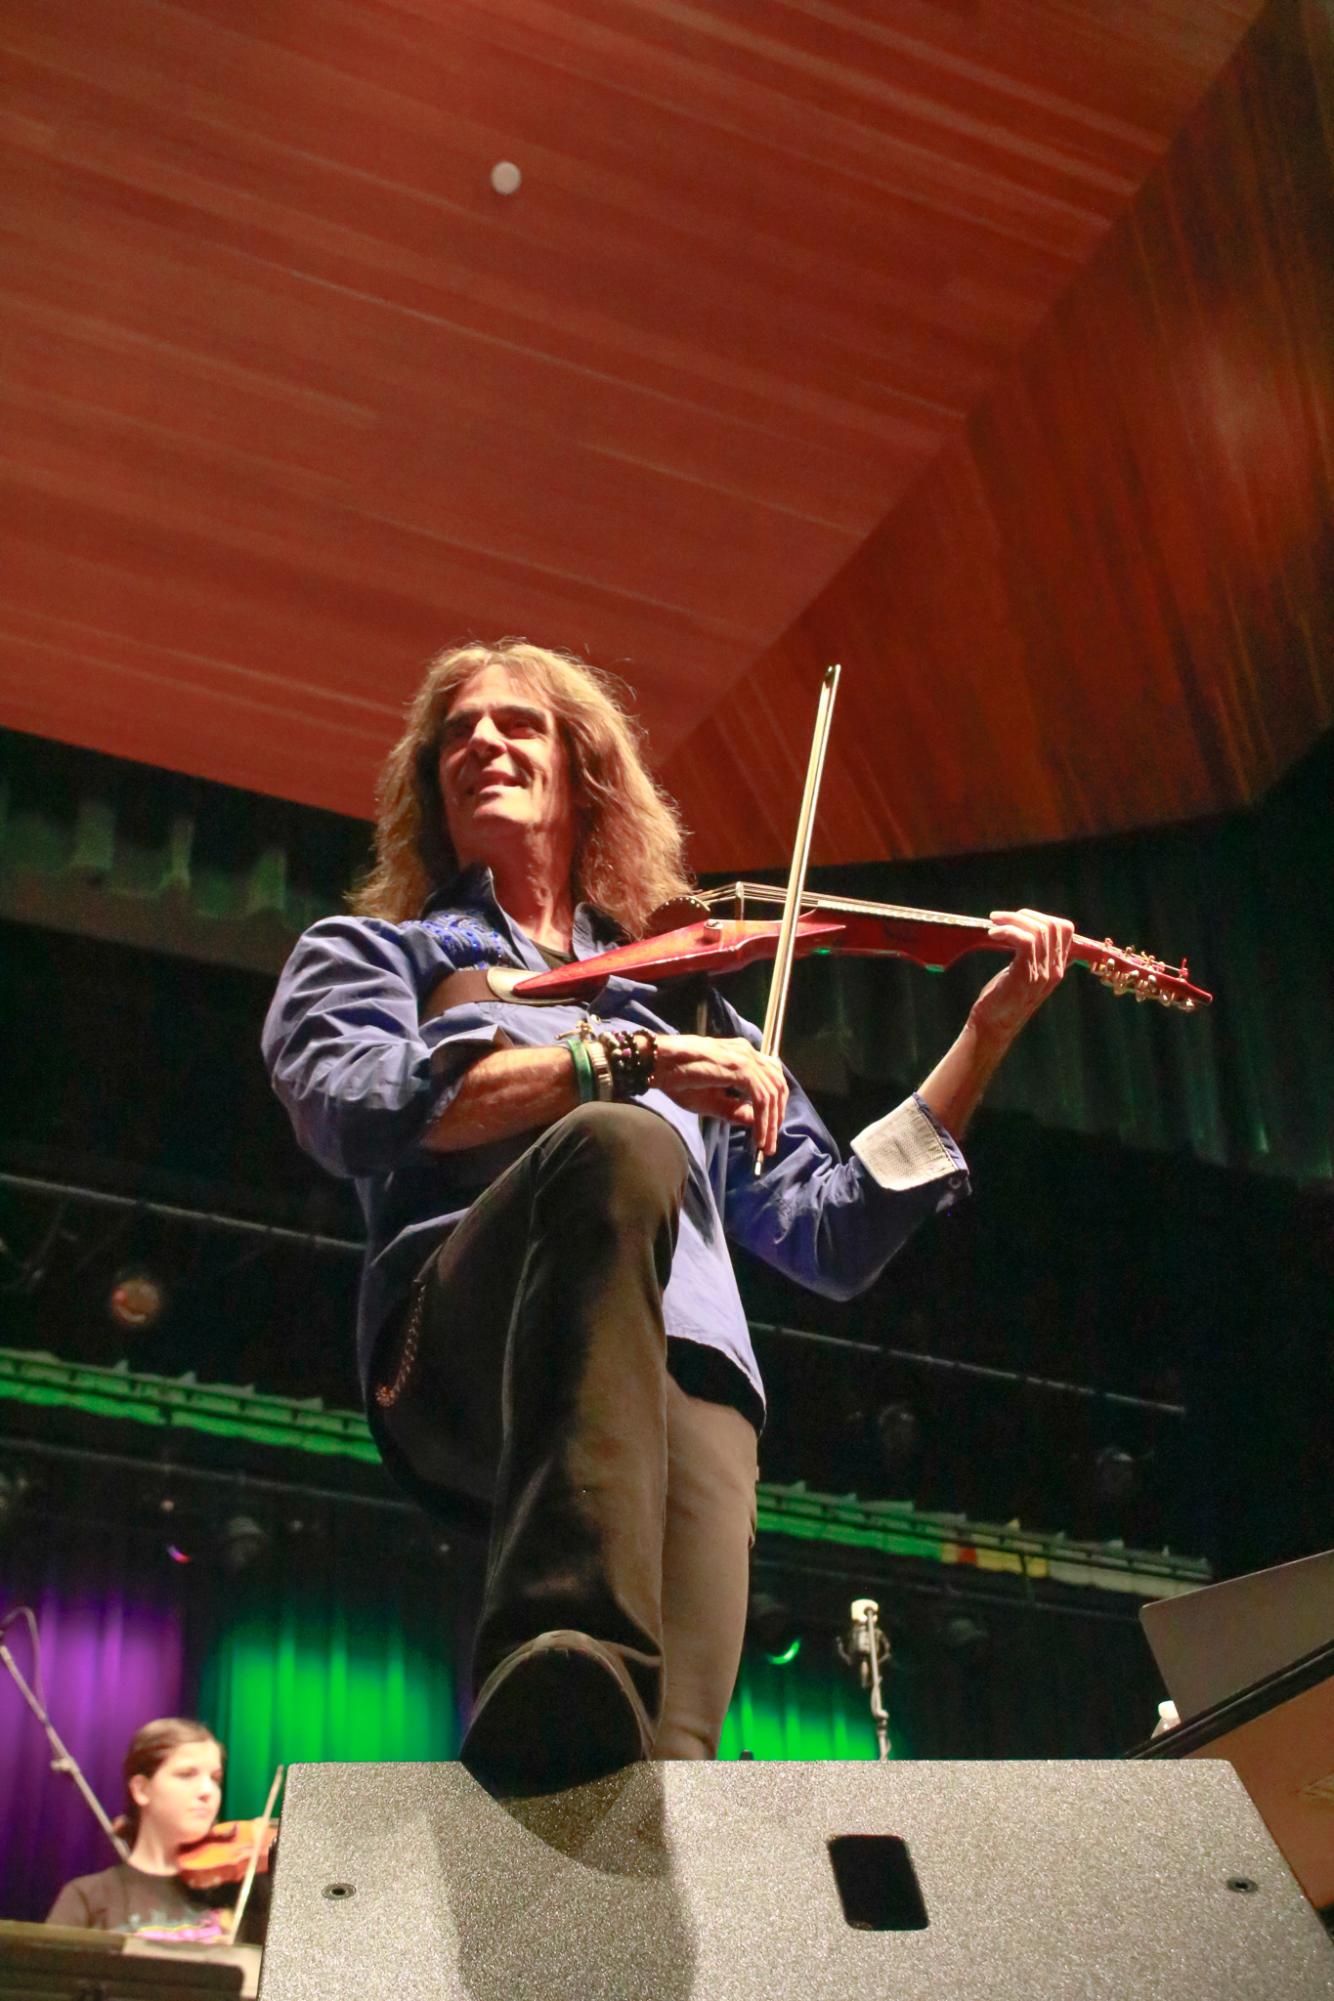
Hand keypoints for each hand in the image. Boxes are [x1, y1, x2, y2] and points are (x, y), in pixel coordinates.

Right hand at [653, 1034, 788, 1157]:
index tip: (769, 1129)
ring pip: (772, 1093)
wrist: (658, 1063)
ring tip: (765, 1144)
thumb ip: (733, 1109)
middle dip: (777, 1116)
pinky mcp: (740, 1068)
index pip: (770, 1078)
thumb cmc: (678, 1079)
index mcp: (742, 1054)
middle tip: (770, 1142)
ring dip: (771, 1122)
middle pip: (778, 1084)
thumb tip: (755, 1121)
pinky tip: (757, 1137)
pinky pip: (760, 1098)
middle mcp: (747, 1052)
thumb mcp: (710, 1101)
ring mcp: (745, 1058)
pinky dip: (763, 1120)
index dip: (774, 1105)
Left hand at [970, 908, 1074, 1046]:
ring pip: (1038, 930)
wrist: (993, 1026)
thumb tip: (1028, 930)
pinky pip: (1024, 940)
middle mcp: (1054, 970)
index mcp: (1057, 967)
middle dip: (1025, 915)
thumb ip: (1034, 956)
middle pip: (1053, 925)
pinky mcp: (1026, 975)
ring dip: (1012, 920)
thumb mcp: (1025, 974)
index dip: (1041, 916)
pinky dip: (1007, 931)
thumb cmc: (1003, 998)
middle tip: (1001, 918)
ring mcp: (1042, 973)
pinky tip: (993, 934)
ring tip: (993, 924)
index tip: (1018, 919)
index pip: (1065, 929)